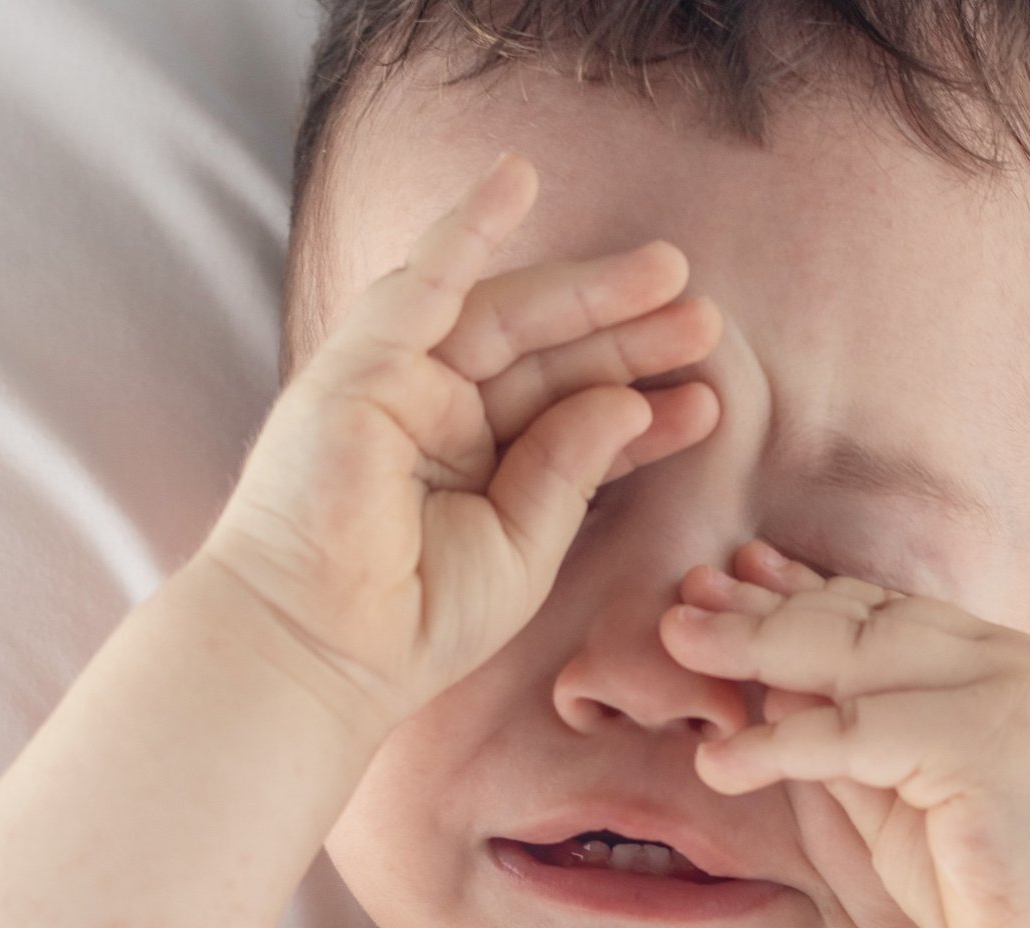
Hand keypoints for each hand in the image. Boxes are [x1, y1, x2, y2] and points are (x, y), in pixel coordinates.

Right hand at [198, 150, 721, 734]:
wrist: (320, 649)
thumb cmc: (414, 625)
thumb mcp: (522, 549)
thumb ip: (570, 471)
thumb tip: (626, 402)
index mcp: (475, 473)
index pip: (571, 421)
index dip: (642, 408)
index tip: (708, 401)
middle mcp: (436, 421)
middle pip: (548, 358)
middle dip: (627, 334)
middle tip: (707, 319)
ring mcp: (397, 387)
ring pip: (505, 318)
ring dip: (585, 290)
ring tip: (670, 271)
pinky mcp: (359, 367)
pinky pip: (418, 282)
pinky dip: (463, 228)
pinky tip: (516, 178)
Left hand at [659, 541, 1029, 927]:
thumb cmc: (1007, 898)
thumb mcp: (909, 808)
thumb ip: (854, 747)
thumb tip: (771, 696)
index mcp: (1006, 665)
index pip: (891, 609)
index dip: (808, 589)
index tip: (739, 575)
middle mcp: (1011, 663)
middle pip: (864, 616)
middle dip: (766, 604)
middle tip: (686, 594)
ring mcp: (1005, 695)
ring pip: (854, 655)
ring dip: (755, 645)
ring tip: (677, 642)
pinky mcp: (984, 744)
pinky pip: (855, 731)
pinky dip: (780, 742)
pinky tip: (722, 758)